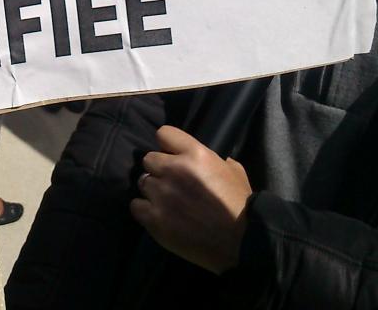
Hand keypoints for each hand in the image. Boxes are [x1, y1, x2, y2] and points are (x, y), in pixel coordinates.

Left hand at [130, 125, 252, 273]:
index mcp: (196, 154)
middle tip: (170, 183)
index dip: (167, 145)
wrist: (241, 242)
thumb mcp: (233, 171)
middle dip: (159, 170)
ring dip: (153, 191)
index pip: (164, 134)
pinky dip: (144, 210)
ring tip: (166, 202)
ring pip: (142, 182)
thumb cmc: (240, 205)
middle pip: (149, 159)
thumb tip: (203, 159)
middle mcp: (174, 170)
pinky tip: (157, 215)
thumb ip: (214, 159)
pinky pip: (136, 206)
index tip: (172, 155)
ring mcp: (162, 194)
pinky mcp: (154, 218)